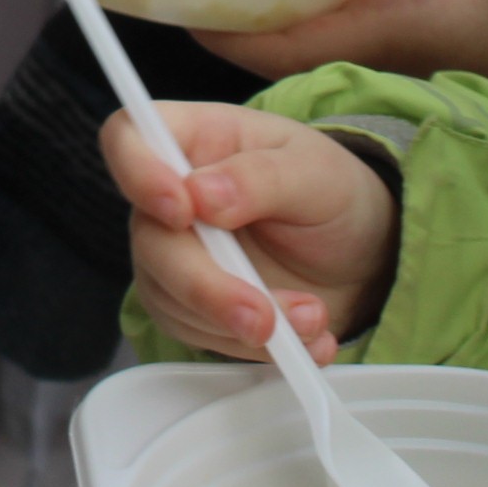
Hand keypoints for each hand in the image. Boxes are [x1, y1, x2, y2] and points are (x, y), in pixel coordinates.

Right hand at [106, 102, 396, 361]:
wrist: (359, 254)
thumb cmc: (331, 193)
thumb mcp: (316, 173)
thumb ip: (261, 178)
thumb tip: (201, 195)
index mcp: (195, 140)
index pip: (127, 138)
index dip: (138, 173)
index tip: (182, 212)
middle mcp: (171, 196)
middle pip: (149, 238)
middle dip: (205, 286)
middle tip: (262, 316)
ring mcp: (175, 254)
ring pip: (170, 297)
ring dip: (239, 325)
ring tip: (313, 320)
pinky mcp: (190, 306)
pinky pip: (198, 334)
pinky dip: (253, 348)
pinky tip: (306, 341)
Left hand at [199, 0, 487, 99]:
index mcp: (381, 35)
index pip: (278, 44)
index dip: (223, 29)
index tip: (178, 2)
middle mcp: (368, 54)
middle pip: (270, 49)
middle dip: (224, 17)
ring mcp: (379, 58)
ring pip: (296, 46)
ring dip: (257, 16)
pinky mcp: (395, 50)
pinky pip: (326, 37)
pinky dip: (296, 12)